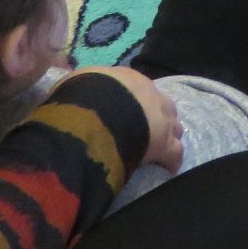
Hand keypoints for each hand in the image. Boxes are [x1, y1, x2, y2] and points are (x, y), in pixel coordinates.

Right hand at [67, 66, 182, 171]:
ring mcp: (163, 119)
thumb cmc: (79, 98)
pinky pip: (175, 153)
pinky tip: (165, 169)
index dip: (134, 103)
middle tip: (145, 131)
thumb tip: (73, 94)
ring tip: (156, 149)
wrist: (93, 116)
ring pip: (174, 126)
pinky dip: (171, 161)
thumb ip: (79, 87)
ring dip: (167, 135)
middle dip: (157, 117)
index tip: (127, 114)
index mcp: (129, 79)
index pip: (137, 89)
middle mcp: (151, 95)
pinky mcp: (166, 143)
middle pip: (161, 106)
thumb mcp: (72, 84)